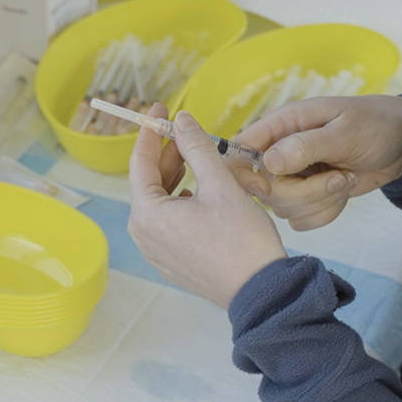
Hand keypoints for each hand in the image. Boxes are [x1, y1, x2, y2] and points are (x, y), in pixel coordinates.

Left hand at [127, 105, 287, 308]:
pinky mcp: (173, 262)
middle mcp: (144, 236)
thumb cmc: (242, 240)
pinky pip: (169, 223)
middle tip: (186, 133)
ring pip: (161, 203)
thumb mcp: (220, 184)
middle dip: (168, 156)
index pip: (140, 162)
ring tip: (199, 161)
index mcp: (148, 215)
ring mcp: (157, 252)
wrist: (261, 292)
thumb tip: (181, 121)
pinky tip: (200, 193)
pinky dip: (181, 202)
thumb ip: (197, 148)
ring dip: (178, 178)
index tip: (159, 109)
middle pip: (149, 183)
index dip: (150, 132)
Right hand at [232, 95, 401, 230]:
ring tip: (345, 179)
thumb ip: (305, 146)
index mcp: (283, 125)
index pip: (240, 150)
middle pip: (265, 191)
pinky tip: (343, 193)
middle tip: (337, 178)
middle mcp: (282, 152)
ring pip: (284, 209)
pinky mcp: (310, 196)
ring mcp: (295, 177)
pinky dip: (326, 213)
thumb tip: (267, 163)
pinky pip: (302, 220)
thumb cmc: (376, 123)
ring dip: (319, 202)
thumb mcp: (345, 130)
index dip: (245, 175)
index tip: (270, 186)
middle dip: (304, 193)